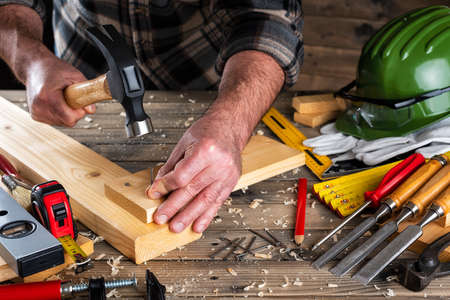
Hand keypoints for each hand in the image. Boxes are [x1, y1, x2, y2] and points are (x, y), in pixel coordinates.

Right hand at [25, 55, 94, 126]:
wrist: (34, 67)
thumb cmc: (54, 69)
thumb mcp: (75, 75)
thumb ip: (86, 92)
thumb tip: (91, 110)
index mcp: (48, 95)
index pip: (69, 118)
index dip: (79, 113)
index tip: (80, 103)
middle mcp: (39, 105)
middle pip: (66, 122)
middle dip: (73, 113)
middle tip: (72, 98)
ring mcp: (35, 111)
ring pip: (61, 123)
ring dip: (66, 113)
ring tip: (62, 98)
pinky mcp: (35, 115)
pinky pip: (54, 121)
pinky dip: (59, 114)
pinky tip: (56, 102)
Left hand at [148, 115, 241, 232]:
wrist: (230, 127)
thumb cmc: (208, 131)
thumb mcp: (184, 143)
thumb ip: (172, 165)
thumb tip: (159, 184)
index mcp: (205, 150)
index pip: (181, 176)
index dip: (165, 187)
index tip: (154, 193)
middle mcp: (218, 164)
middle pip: (192, 190)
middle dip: (174, 207)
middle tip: (161, 218)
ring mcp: (227, 175)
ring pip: (205, 200)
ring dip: (189, 216)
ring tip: (176, 227)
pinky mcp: (231, 183)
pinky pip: (217, 202)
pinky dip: (206, 216)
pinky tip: (197, 226)